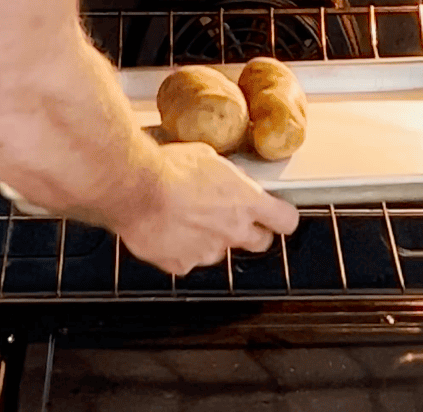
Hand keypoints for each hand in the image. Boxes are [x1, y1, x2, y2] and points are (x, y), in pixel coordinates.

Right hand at [114, 141, 298, 276]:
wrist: (136, 189)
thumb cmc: (169, 168)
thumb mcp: (208, 157)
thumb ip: (227, 175)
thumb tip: (231, 178)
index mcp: (246, 201)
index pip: (286, 220)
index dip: (282, 217)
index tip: (278, 213)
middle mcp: (233, 230)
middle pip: (260, 242)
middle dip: (252, 231)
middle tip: (234, 215)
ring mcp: (208, 252)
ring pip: (220, 251)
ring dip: (212, 238)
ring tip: (189, 216)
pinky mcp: (182, 265)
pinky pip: (189, 260)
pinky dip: (182, 249)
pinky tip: (169, 229)